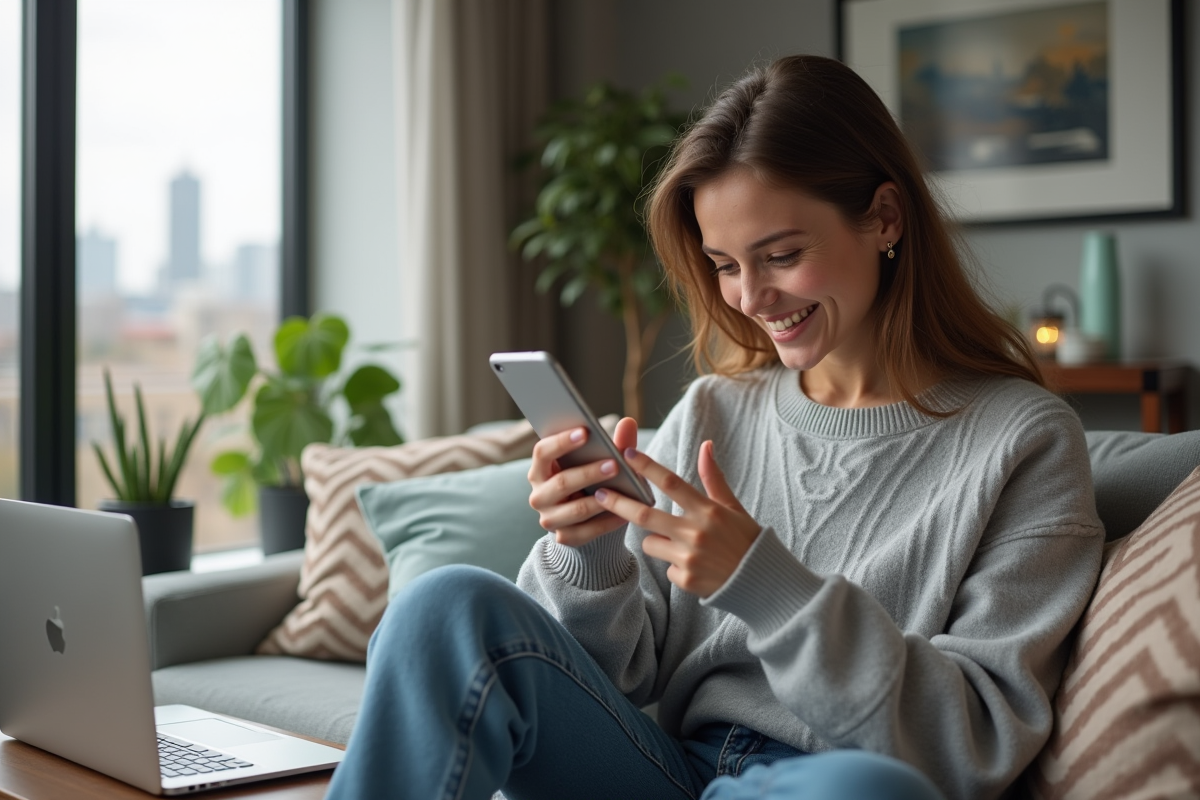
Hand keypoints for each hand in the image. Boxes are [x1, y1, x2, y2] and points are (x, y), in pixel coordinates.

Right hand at [527, 417, 639, 546]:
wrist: (589, 520)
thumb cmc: (592, 482)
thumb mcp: (599, 462)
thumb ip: (614, 443)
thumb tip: (629, 421)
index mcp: (540, 469)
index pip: (542, 452)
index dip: (561, 441)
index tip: (585, 431)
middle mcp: (539, 495)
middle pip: (561, 482)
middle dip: (588, 473)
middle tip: (614, 464)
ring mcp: (549, 519)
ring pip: (575, 509)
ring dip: (600, 500)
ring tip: (622, 491)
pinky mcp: (564, 538)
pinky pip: (587, 531)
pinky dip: (608, 522)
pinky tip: (625, 514)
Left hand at [593, 441, 760, 597]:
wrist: (760, 582)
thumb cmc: (746, 540)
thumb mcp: (733, 507)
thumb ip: (713, 478)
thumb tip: (706, 445)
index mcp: (708, 511)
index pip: (671, 483)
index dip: (647, 467)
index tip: (626, 453)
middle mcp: (696, 533)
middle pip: (645, 515)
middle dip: (618, 503)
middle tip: (599, 493)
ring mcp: (688, 557)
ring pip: (650, 542)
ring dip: (655, 539)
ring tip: (682, 544)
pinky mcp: (684, 579)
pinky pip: (665, 566)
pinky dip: (674, 564)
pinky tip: (695, 566)